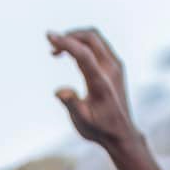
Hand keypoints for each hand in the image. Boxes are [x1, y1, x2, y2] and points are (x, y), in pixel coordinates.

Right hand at [48, 28, 138, 151]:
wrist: (121, 133)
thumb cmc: (99, 129)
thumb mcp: (82, 122)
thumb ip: (72, 104)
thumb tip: (59, 91)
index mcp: (101, 82)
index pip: (83, 53)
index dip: (65, 42)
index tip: (48, 36)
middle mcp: (111, 69)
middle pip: (90, 37)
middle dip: (69, 36)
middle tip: (51, 46)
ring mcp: (116, 65)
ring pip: (95, 38)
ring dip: (76, 38)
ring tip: (58, 51)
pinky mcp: (116, 66)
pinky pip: (99, 45)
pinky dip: (83, 43)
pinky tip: (72, 54)